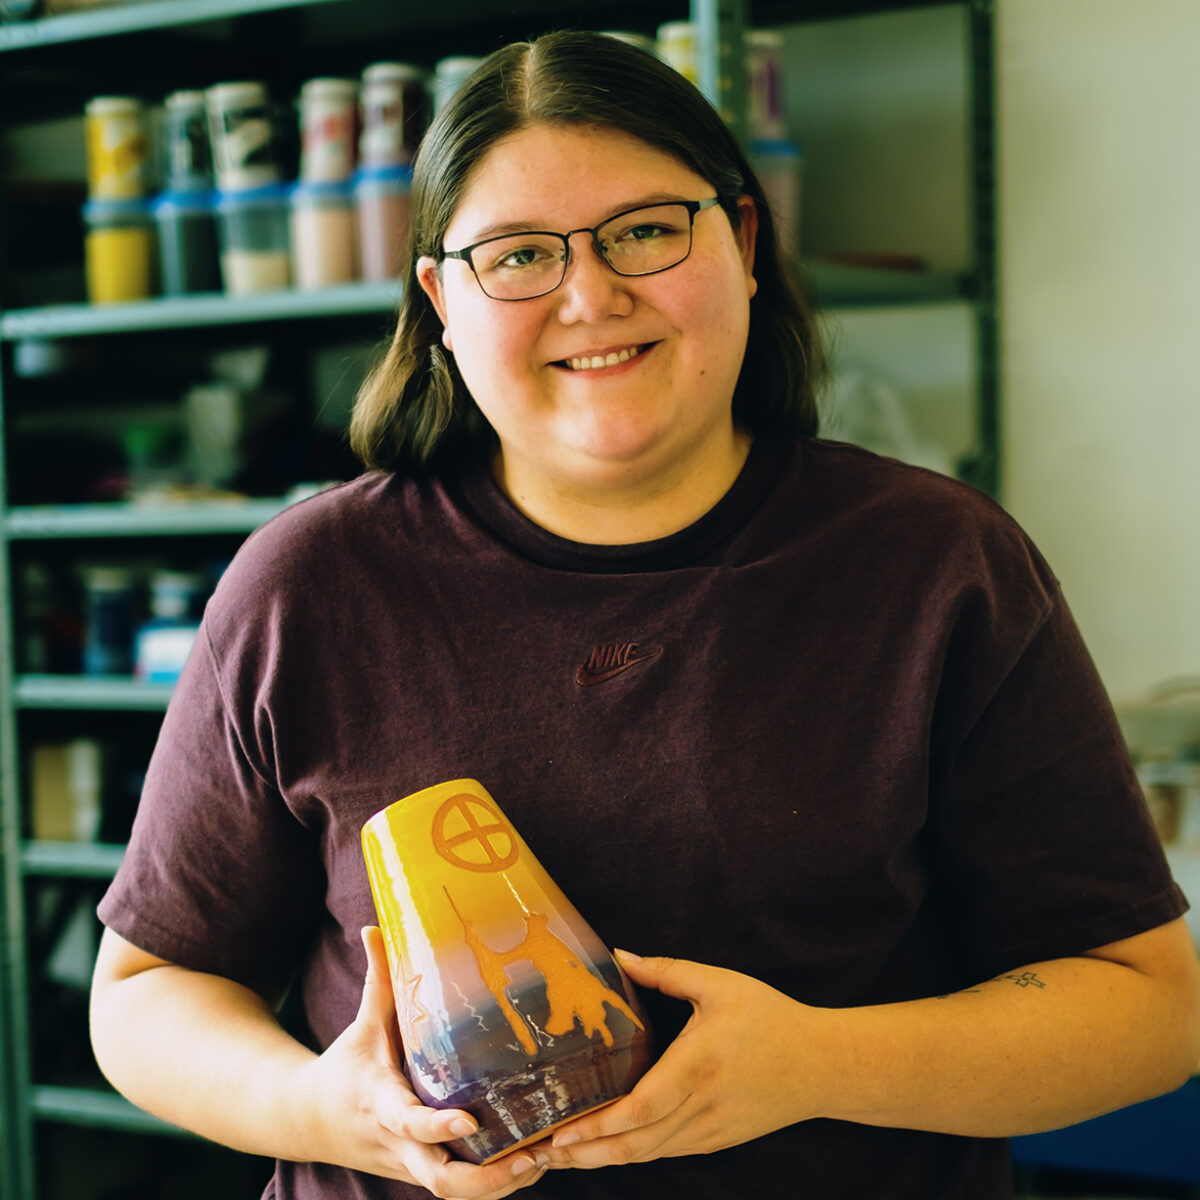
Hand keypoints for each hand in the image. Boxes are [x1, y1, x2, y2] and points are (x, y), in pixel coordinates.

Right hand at [299, 926, 547, 1198]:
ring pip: (454, 1193)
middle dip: (486, 1180)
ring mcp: (409, 1164)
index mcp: (381, 1101)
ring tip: (545, 1155)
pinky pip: (459, 1188)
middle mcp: (397, 1142)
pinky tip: (533, 1159)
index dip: (437, 1127)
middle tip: (532, 1153)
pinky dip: (495, 1184)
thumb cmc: (348, 1063)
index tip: (471, 1120)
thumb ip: (378, 975)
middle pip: (439, 1180)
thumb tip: (374, 925)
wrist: (309, 1120)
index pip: (408, 1122)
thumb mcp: (363, 1020)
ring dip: (500, 1185)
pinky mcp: (421, 1172)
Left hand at [539, 951, 817, 1167]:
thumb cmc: (771, 1019)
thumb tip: (620, 956)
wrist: (823, 1065)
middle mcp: (701, 1107)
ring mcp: (710, 1131)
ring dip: (603, 1159)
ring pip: (648, 1156)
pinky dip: (632, 1154)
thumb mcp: (720, 984)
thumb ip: (666, 972)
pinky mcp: (716, 1140)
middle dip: (585, 1154)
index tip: (562, 1131)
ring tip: (561, 1155)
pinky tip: (606, 1149)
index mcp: (698, 1067)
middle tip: (541, 1154)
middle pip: (636, 1145)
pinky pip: (666, 1152)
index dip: (599, 1126)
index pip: (641, 1109)